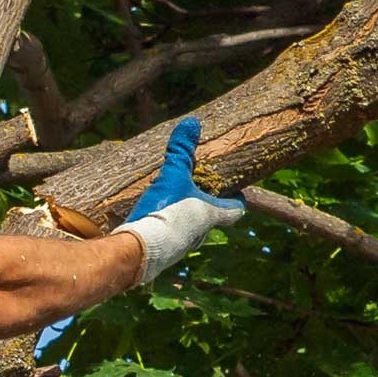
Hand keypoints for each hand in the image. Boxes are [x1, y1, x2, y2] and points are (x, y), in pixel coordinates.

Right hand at [113, 117, 244, 283]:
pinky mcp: (163, 254)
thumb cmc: (165, 211)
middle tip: (199, 190)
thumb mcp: (173, 176)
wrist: (140, 249)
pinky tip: (153, 220)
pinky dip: (167, 228)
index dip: (238, 199)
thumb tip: (192, 123)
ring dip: (185, 217)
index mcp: (211, 214)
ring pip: (190, 229)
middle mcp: (201, 233)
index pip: (236, 209)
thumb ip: (181, 151)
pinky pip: (171, 238)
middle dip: (207, 205)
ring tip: (173, 202)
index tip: (238, 191)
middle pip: (212, 218)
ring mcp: (182, 246)